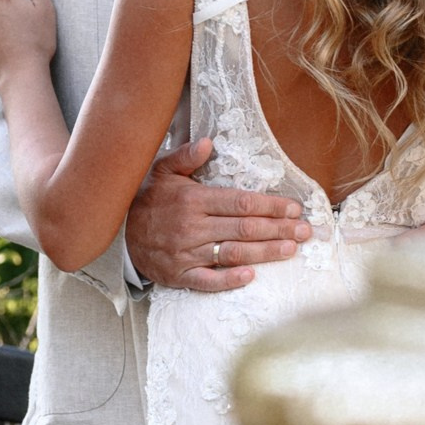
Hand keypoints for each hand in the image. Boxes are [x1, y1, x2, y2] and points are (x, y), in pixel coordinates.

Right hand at [126, 139, 310, 291]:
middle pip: (244, 228)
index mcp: (193, 200)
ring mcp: (186, 253)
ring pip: (233, 253)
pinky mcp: (180, 275)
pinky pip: (208, 280)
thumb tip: (209, 143)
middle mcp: (192, 227)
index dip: (271, 206)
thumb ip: (186, 156)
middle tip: (305, 231)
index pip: (241, 202)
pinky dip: (230, 280)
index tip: (294, 208)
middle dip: (279, 229)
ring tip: (290, 249)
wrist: (119, 233)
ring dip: (265, 252)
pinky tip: (251, 276)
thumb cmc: (149, 200)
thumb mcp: (163, 171)